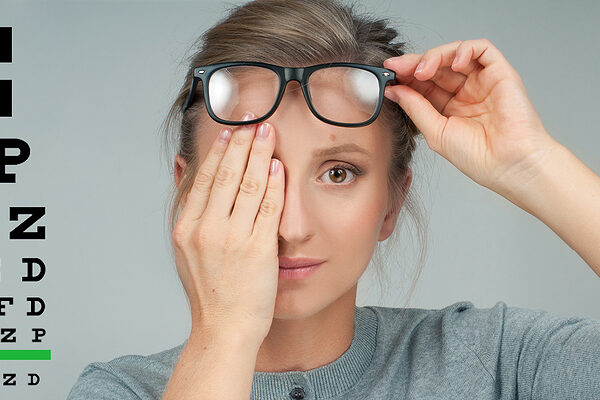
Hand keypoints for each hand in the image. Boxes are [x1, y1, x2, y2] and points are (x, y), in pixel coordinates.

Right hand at [171, 112, 282, 342]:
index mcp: (186, 228)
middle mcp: (206, 230)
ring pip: (247, 185)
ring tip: (267, 131)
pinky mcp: (257, 250)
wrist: (224, 329)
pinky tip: (277, 165)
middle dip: (241, 142)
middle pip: (225, 175)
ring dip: (259, 154)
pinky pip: (267, 208)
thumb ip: (190, 214)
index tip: (230, 130)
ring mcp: (231, 239)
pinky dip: (273, 184)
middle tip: (251, 118)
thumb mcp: (187, 252)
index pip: (204, 178)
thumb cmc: (210, 292)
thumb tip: (191, 176)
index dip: (219, 151)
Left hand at [383, 38, 558, 197]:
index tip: (388, 75)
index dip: (406, 77)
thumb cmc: (478, 157)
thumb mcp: (436, 132)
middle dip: (414, 64)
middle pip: (436, 67)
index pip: (424, 84)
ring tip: (422, 70)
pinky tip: (452, 63)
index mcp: (449, 108)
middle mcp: (465, 92)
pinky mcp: (500, 73)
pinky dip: (464, 50)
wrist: (509, 165)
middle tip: (398, 67)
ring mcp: (482, 81)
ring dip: (435, 56)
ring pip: (455, 54)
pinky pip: (482, 50)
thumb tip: (393, 90)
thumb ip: (415, 108)